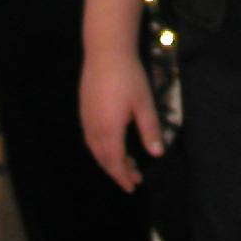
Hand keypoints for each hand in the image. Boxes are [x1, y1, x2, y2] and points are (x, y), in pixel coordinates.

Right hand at [79, 48, 161, 191]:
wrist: (105, 52)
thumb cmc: (128, 77)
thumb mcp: (144, 104)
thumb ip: (150, 130)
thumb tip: (156, 154)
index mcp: (109, 131)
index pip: (116, 162)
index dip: (123, 177)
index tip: (133, 187)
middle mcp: (93, 129)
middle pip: (103, 159)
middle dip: (118, 172)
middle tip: (134, 179)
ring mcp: (86, 119)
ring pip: (95, 150)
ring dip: (109, 161)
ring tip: (126, 164)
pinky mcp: (84, 110)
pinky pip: (90, 139)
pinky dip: (101, 149)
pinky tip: (111, 145)